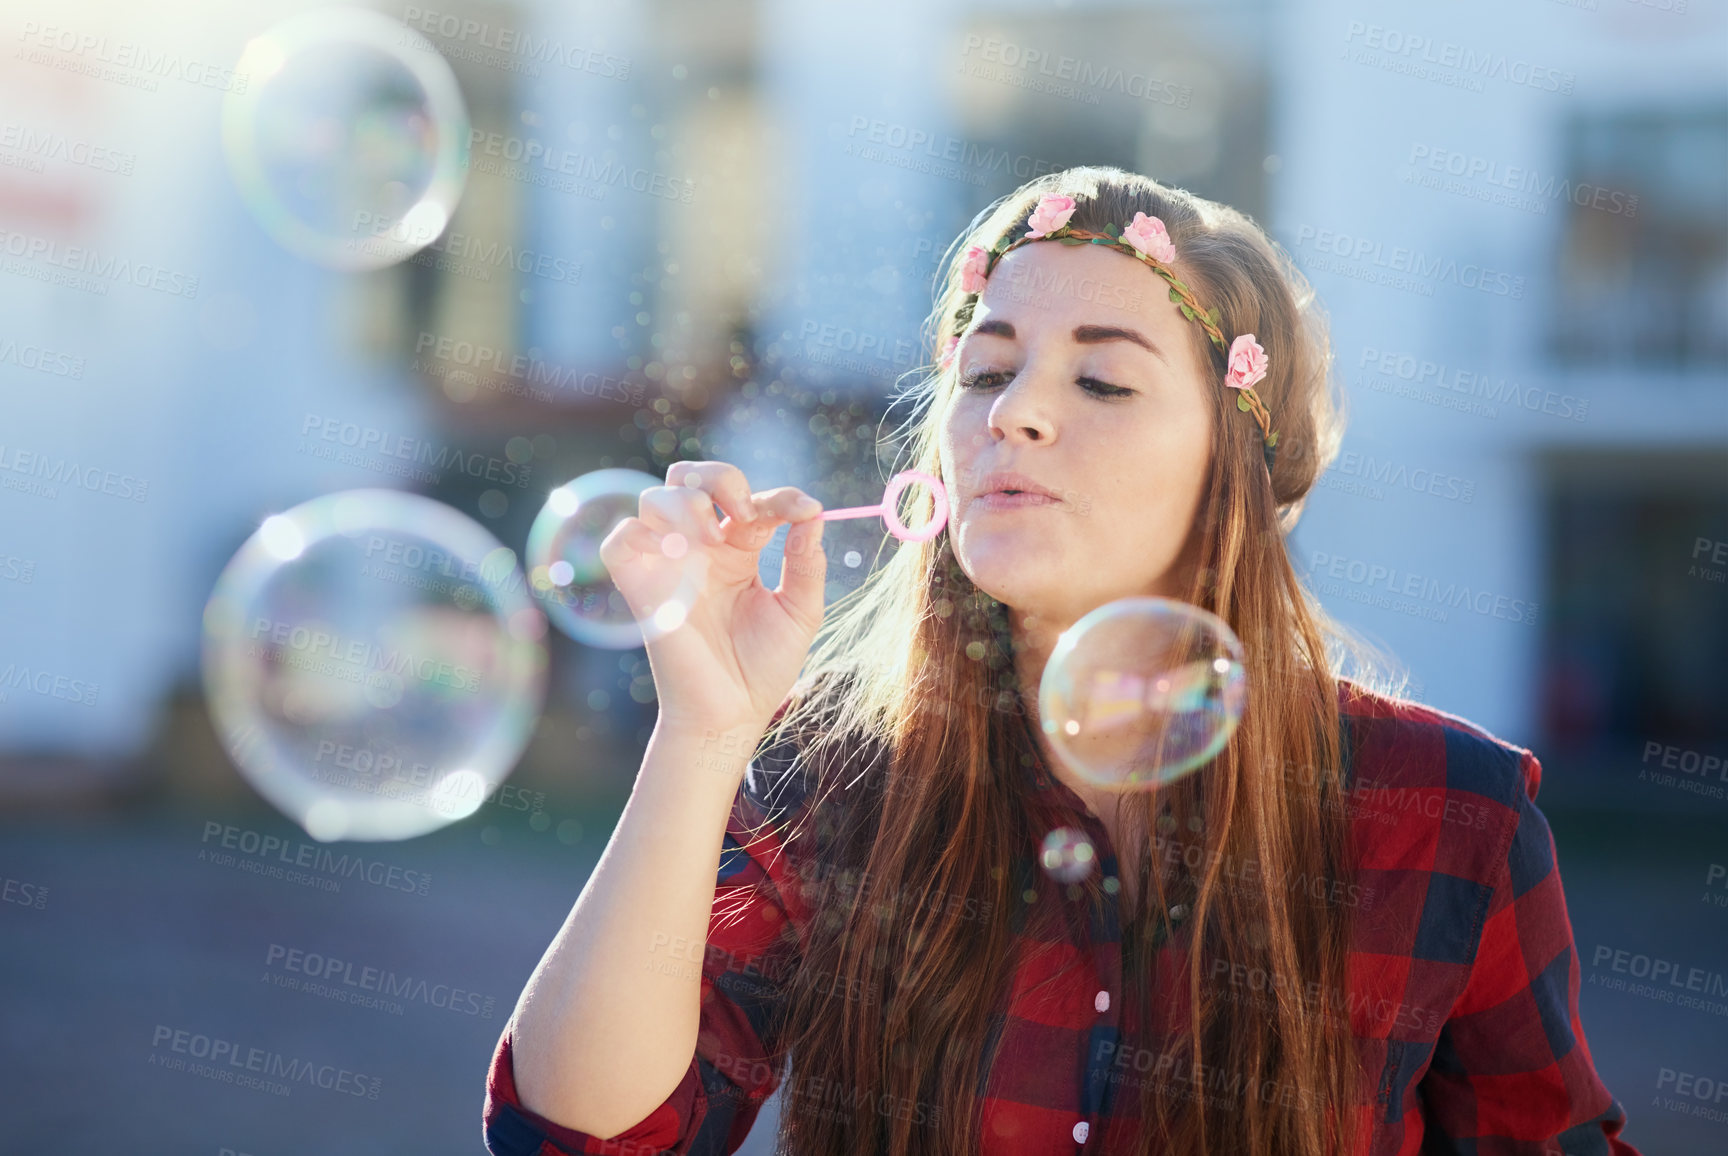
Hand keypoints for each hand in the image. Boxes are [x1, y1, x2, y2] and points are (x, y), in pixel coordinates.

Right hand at [597, 461, 826, 737]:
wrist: (731, 716)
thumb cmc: (763, 669)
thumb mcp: (799, 611)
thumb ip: (805, 563)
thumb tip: (814, 515)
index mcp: (738, 549)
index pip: (750, 499)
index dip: (779, 496)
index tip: (805, 509)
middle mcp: (699, 549)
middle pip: (690, 477)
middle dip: (719, 478)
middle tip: (745, 513)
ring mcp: (668, 565)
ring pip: (654, 497)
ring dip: (687, 505)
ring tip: (712, 542)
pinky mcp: (640, 587)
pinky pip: (619, 538)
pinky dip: (642, 532)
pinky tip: (679, 554)